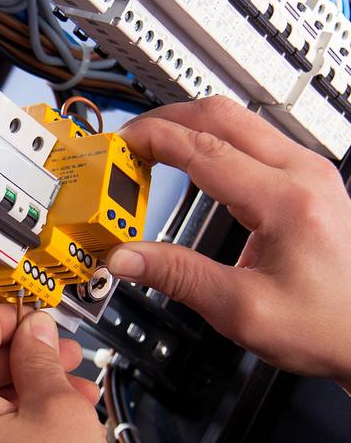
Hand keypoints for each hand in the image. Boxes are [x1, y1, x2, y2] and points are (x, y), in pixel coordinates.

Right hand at [109, 96, 350, 390]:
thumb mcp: (240, 309)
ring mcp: (308, 172)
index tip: (119, 144)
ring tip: (151, 151)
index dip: (153, 140)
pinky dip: (209, 140)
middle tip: (128, 142)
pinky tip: (188, 160)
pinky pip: (251, 139)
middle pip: (221, 116)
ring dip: (188, 127)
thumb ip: (177, 276)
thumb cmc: (324, 325)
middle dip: (165, 121)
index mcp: (286, 202)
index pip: (203, 149)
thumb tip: (125, 256)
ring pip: (237, 121)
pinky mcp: (306, 179)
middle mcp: (303, 175)